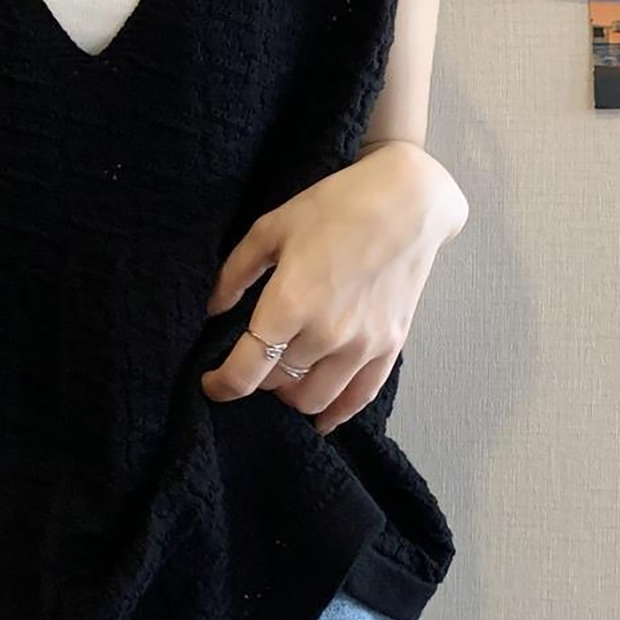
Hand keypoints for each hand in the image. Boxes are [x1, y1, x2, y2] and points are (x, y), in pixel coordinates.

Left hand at [199, 142, 467, 432]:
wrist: (409, 201)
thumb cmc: (336, 206)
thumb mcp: (270, 229)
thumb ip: (235, 274)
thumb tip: (214, 310)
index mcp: (290, 304)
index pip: (245, 371)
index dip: (221, 385)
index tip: (211, 382)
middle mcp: (326, 334)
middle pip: (277, 385)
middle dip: (257, 378)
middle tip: (253, 361)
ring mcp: (362, 345)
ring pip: (313, 400)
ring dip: (291, 395)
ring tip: (284, 377)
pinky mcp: (390, 347)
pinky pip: (358, 398)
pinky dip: (335, 413)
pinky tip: (321, 418)